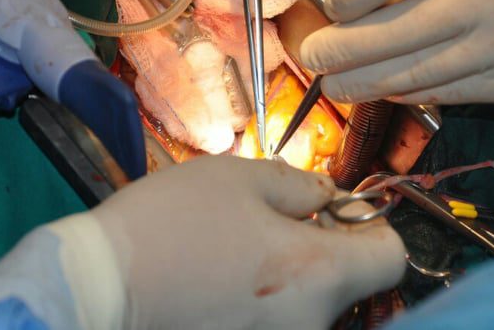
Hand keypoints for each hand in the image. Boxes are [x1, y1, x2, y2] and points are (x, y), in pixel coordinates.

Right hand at [0, 156, 404, 328]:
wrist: (100, 288)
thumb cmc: (172, 224)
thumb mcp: (239, 178)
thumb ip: (301, 185)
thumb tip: (329, 198)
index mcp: (318, 272)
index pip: (393, 258)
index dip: (373, 226)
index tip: (336, 211)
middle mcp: (311, 323)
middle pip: (351, 284)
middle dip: (326, 247)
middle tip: (275, 220)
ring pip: (312, 303)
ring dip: (293, 274)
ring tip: (238, 249)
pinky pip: (280, 321)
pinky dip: (267, 299)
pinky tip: (222, 279)